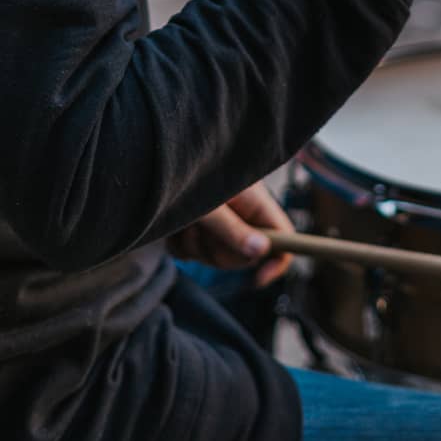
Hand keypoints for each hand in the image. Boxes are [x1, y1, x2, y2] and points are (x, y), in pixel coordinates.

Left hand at [166, 180, 293, 287]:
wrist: (155, 161)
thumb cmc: (185, 173)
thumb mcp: (210, 204)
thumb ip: (234, 229)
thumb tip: (262, 252)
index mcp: (255, 202)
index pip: (284, 236)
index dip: (277, 261)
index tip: (258, 278)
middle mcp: (240, 212)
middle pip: (244, 255)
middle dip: (218, 250)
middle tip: (201, 228)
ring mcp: (218, 221)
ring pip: (214, 256)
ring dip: (195, 245)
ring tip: (184, 219)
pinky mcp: (196, 226)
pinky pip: (193, 254)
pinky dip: (180, 245)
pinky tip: (173, 225)